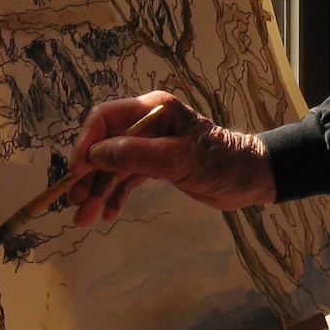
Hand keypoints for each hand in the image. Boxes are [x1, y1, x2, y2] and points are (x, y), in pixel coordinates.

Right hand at [65, 92, 276, 227]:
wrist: (253, 179)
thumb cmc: (222, 163)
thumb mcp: (179, 159)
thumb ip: (136, 155)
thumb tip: (95, 155)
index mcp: (154, 110)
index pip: (106, 119)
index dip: (86, 143)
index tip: (75, 172)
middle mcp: (149, 124)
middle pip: (105, 146)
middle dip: (89, 174)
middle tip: (76, 202)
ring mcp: (152, 146)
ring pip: (114, 167)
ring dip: (99, 191)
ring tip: (85, 219)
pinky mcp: (158, 166)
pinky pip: (128, 179)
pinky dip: (117, 195)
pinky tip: (109, 214)